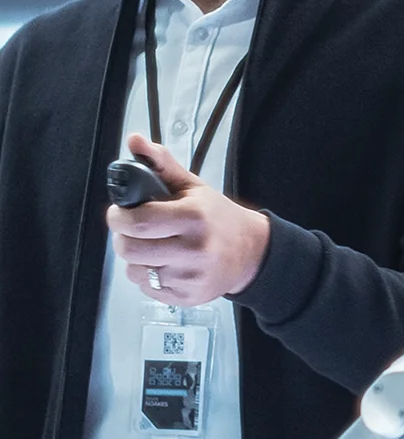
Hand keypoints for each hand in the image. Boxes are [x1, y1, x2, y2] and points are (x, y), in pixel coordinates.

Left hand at [107, 133, 269, 305]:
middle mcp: (193, 250)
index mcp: (193, 217)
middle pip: (131, 250)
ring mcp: (190, 277)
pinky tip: (165, 264)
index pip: (139, 222)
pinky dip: (149, 276)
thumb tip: (134, 140)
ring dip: (136, 259)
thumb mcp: (193, 187)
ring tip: (153, 247)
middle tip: (132, 230)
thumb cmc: (216, 217)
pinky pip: (147, 288)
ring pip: (135, 271)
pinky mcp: (186, 298)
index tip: (119, 213)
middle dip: (123, 238)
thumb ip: (160, 163)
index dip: (118, 218)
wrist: (250, 253)